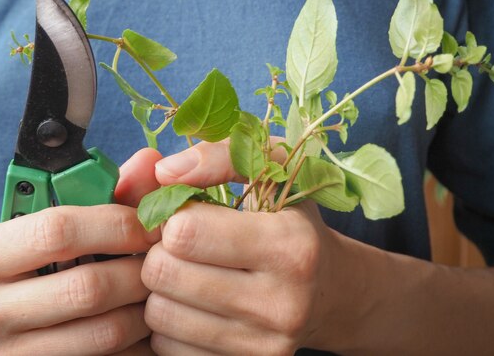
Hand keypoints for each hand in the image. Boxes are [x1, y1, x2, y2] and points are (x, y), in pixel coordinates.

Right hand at [0, 148, 162, 355]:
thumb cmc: (27, 263)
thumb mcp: (48, 222)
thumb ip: (100, 191)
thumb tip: (150, 162)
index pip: (58, 231)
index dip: (119, 224)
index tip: (155, 222)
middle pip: (87, 288)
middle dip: (140, 270)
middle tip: (168, 259)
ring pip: (104, 333)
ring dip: (146, 308)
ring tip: (160, 289)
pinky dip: (139, 342)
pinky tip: (147, 324)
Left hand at [141, 141, 341, 354]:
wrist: (334, 290)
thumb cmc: (295, 219)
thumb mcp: (274, 170)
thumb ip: (218, 158)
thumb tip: (163, 173)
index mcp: (290, 246)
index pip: (185, 232)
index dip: (173, 215)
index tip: (185, 213)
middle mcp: (281, 304)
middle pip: (164, 274)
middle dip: (161, 251)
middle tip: (180, 243)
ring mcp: (263, 346)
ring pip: (159, 315)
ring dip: (161, 287)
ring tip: (187, 269)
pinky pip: (167, 346)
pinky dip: (170, 320)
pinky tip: (193, 301)